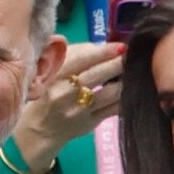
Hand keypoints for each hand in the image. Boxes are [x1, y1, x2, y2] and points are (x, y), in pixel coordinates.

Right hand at [12, 41, 124, 173]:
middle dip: (118, 64)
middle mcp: (65, 94)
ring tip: (133, 72)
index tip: (120, 46)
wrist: (40, 128)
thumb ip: (74, 54)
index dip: (103, 52)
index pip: (81, 60)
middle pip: (97, 76)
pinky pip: (113, 109)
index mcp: (54, 76)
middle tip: (132, 56)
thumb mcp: (52, 69)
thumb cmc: (49, 91)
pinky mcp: (90, 124)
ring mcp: (79, 111)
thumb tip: (100, 47)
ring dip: (125, 81)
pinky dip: (124, 98)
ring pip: (109, 94)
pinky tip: (130, 89)